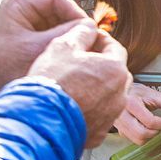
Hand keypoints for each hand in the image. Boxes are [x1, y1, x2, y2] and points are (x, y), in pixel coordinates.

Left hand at [0, 0, 87, 97]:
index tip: (87, 29)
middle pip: (59, 10)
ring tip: (81, 49)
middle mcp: (22, 10)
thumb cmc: (3, 67)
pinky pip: (54, 35)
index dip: (74, 11)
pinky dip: (63, 43)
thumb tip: (91, 27)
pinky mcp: (31, 37)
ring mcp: (27, 23)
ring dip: (70, 36)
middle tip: (88, 41)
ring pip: (59, 23)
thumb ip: (64, 34)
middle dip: (73, 25)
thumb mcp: (36, 48)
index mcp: (18, 4)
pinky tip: (71, 55)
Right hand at [29, 26, 131, 146]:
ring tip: (72, 83)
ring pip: (107, 95)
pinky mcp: (99, 132)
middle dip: (99, 64)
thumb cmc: (52, 83)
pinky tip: (71, 103)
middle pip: (114, 72)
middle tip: (79, 61)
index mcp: (115, 69)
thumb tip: (89, 27)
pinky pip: (98, 114)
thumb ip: (81, 32)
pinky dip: (89, 107)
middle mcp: (119, 94)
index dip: (99, 41)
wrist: (41, 121)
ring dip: (94, 87)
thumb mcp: (63, 46)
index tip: (88, 40)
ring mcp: (111, 115)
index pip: (115, 48)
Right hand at [114, 85, 160, 145]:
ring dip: (150, 135)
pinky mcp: (120, 130)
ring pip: (138, 139)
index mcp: (131, 103)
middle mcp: (122, 115)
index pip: (150, 121)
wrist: (121, 92)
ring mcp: (119, 124)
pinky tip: (144, 127)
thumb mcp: (155, 94)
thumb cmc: (137, 93)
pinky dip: (143, 136)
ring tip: (153, 126)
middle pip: (142, 134)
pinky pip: (134, 139)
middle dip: (156, 131)